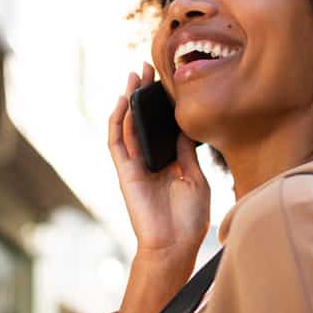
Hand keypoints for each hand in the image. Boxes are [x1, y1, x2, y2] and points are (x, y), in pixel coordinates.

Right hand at [108, 63, 210, 258]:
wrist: (175, 246)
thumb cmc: (188, 219)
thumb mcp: (196, 179)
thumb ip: (186, 153)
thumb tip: (185, 127)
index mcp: (167, 161)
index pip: (161, 125)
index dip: (161, 103)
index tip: (167, 80)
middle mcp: (148, 160)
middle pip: (142, 119)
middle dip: (142, 92)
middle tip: (147, 66)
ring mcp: (135, 165)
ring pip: (126, 125)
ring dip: (128, 99)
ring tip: (134, 74)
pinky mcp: (125, 172)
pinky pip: (117, 142)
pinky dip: (117, 121)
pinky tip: (122, 101)